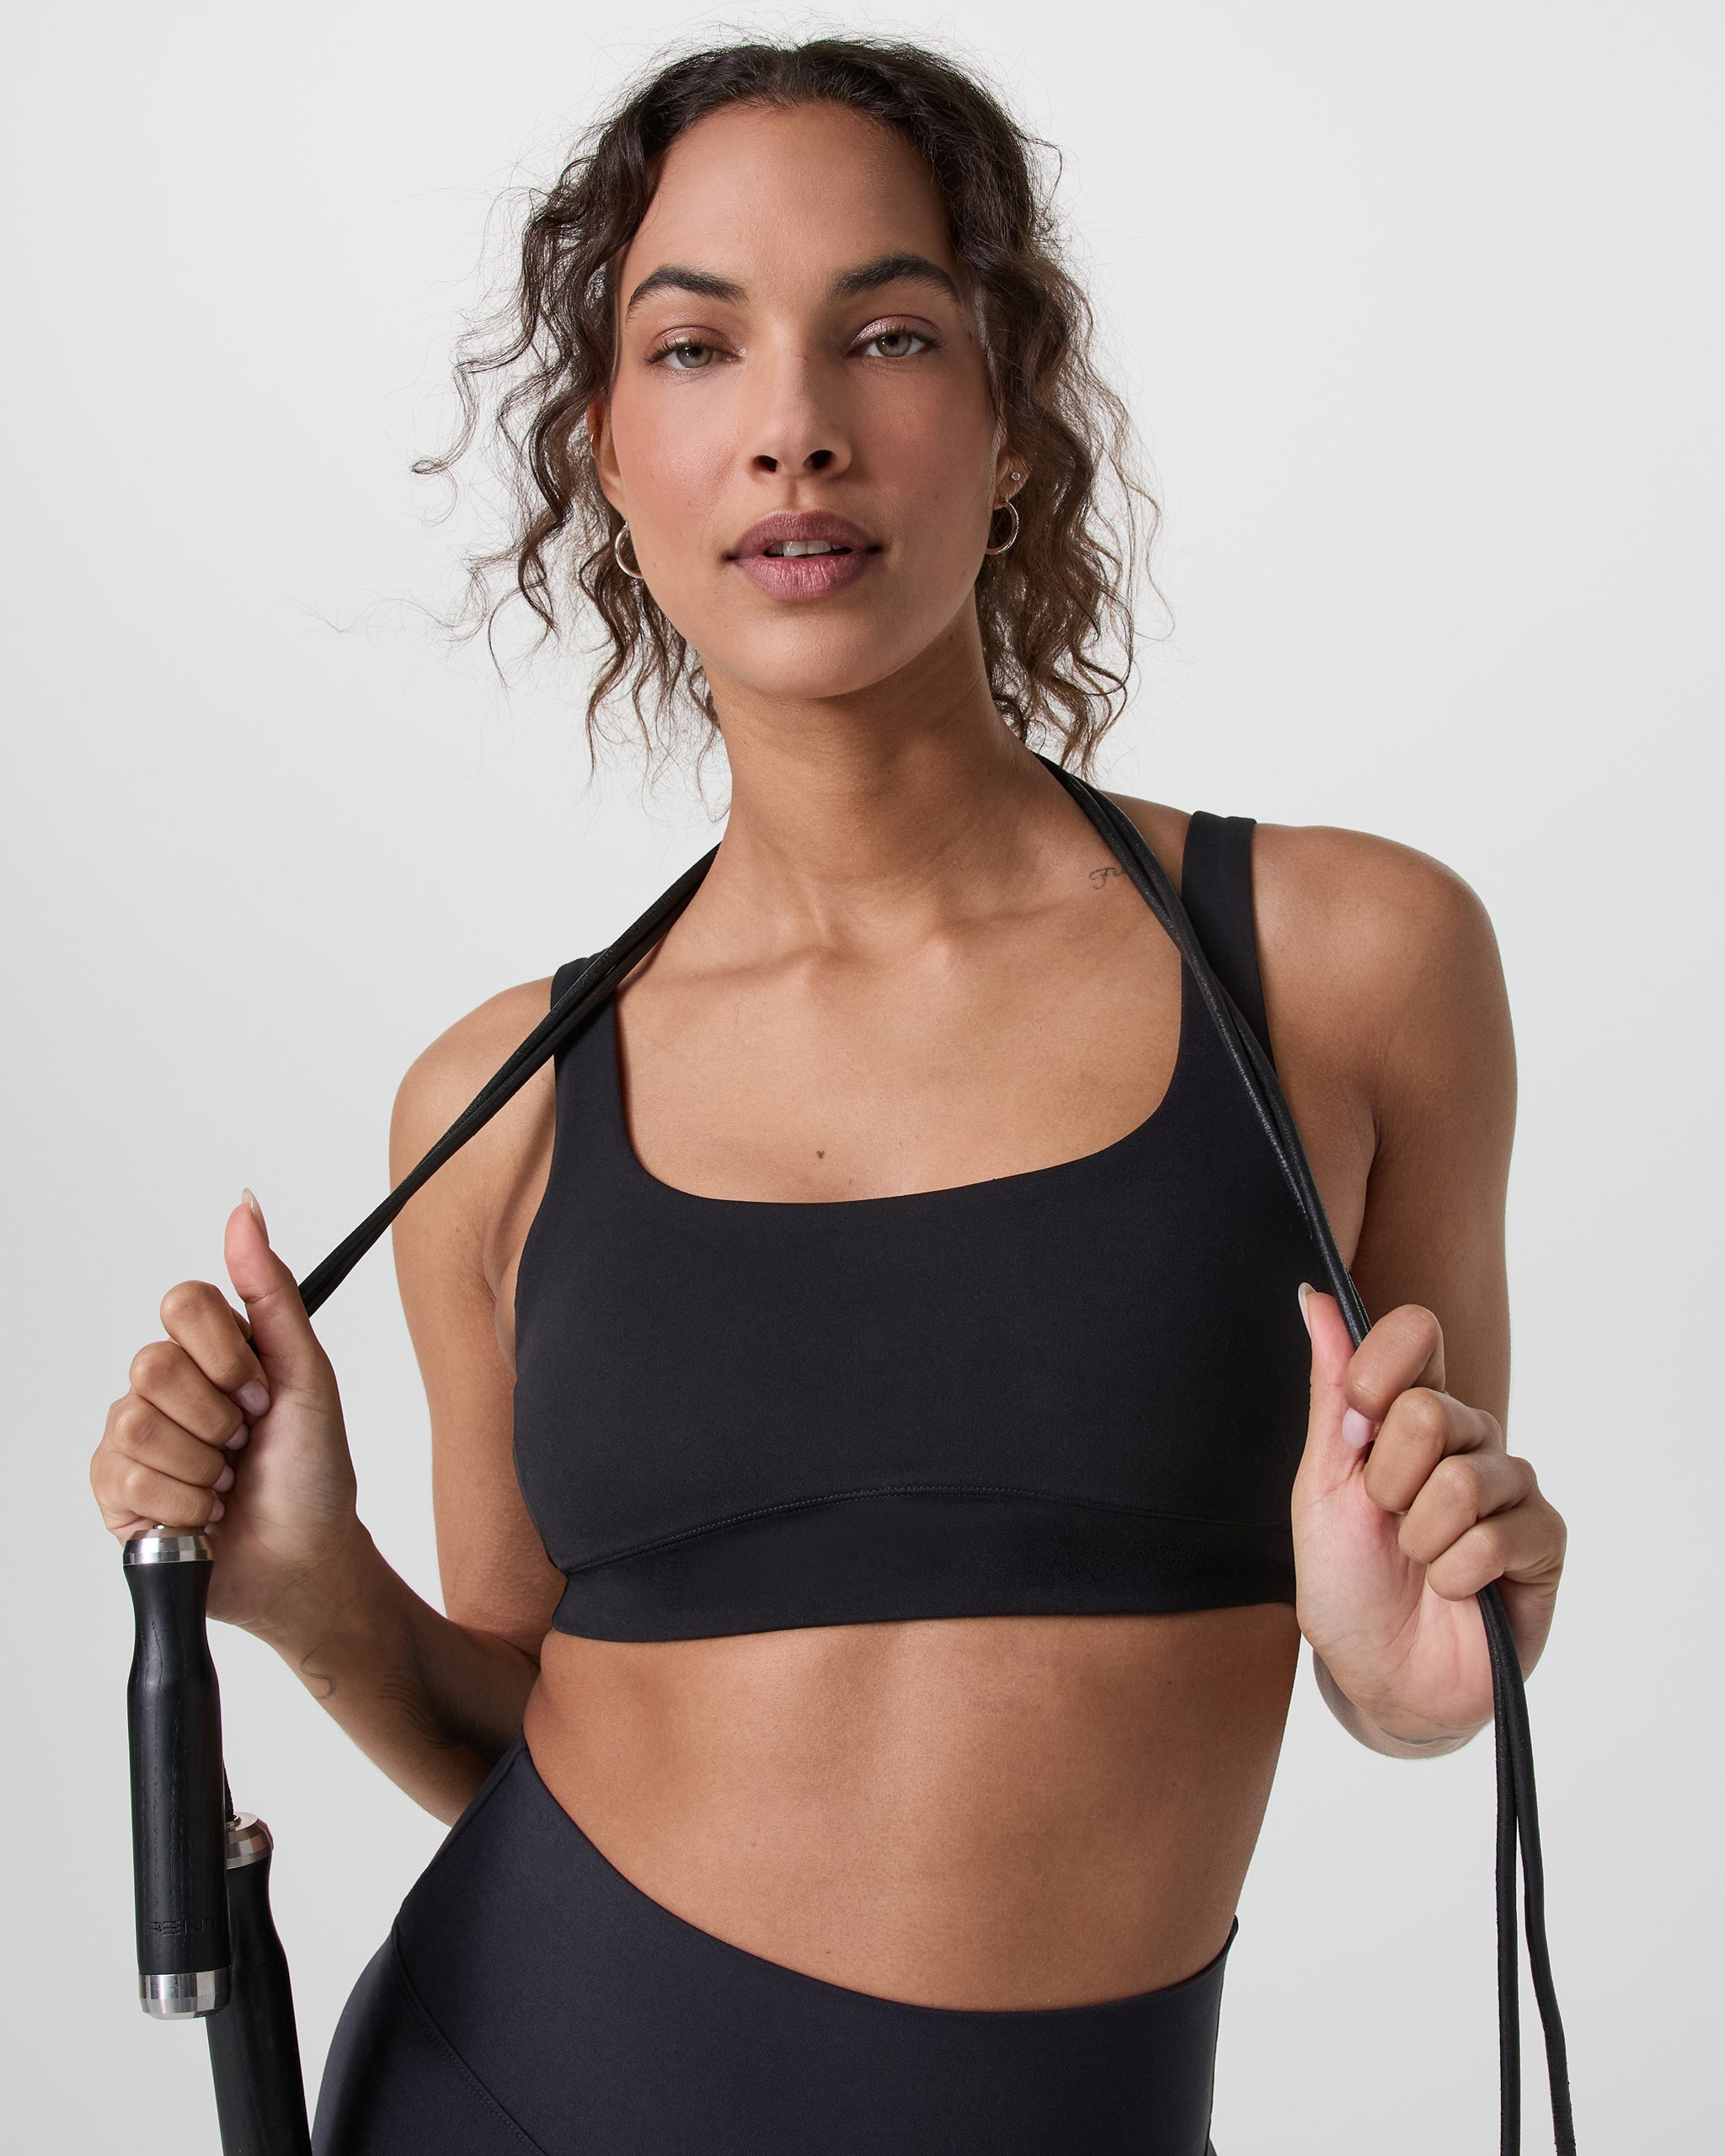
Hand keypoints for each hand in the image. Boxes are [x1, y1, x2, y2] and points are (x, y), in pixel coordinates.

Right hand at [90, 1190, 365, 1639]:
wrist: (305, 1559)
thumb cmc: (314, 1470)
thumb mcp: (307, 1373)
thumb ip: (270, 1290)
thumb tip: (245, 1205)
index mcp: (212, 1349)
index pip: (181, 1302)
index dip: (224, 1355)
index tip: (262, 1392)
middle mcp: (166, 1386)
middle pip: (152, 1365)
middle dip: (217, 1418)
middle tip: (246, 1444)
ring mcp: (134, 1438)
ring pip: (134, 1426)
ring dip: (201, 1467)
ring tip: (228, 1483)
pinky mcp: (115, 1493)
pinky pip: (121, 1479)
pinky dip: (180, 1505)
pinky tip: (204, 1514)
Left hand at [1291, 1287, 1565, 1746]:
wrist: (1378, 1676)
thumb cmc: (1347, 1581)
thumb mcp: (1323, 1484)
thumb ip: (1332, 1392)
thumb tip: (1312, 1298)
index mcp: (1409, 1412)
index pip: (1417, 1334)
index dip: (1379, 1371)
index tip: (1356, 1425)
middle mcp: (1467, 1438)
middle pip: (1431, 1410)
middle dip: (1387, 1481)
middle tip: (1386, 1520)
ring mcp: (1510, 1487)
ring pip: (1463, 1479)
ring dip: (1420, 1538)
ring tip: (1419, 1562)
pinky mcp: (1544, 1541)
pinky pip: (1500, 1535)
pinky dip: (1458, 1573)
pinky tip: (1455, 1590)